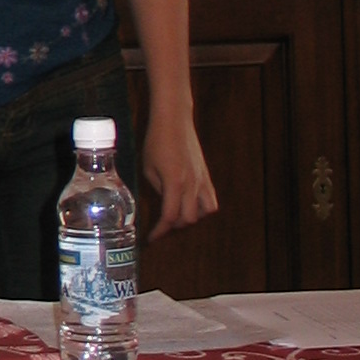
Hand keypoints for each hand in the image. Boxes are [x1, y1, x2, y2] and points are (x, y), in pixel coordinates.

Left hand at [140, 108, 218, 239]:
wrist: (174, 120)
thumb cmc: (157, 140)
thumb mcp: (148, 167)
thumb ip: (157, 188)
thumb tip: (163, 204)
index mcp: (174, 183)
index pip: (170, 217)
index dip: (160, 231)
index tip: (152, 239)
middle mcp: (192, 184)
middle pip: (188, 219)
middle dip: (174, 227)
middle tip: (161, 228)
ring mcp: (203, 180)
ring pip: (205, 212)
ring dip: (191, 218)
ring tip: (177, 217)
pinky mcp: (207, 176)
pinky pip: (211, 200)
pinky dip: (202, 208)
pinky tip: (190, 206)